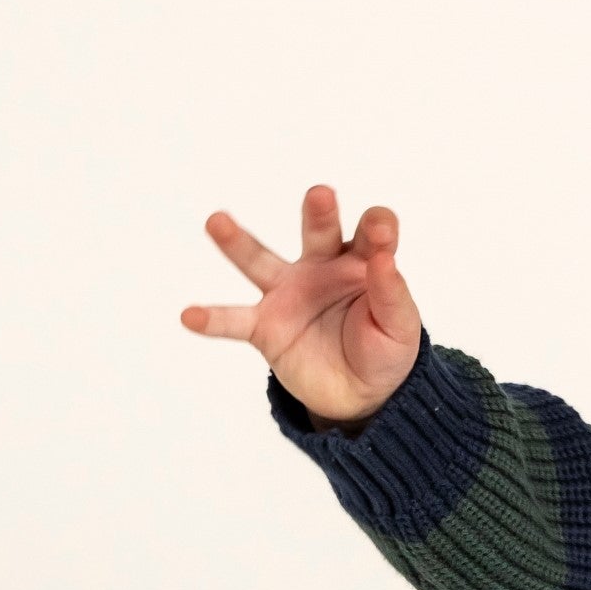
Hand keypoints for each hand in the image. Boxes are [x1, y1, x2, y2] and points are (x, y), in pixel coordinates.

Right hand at [180, 184, 422, 424]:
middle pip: (318, 232)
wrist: (362, 395)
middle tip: (320, 194)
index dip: (377, 228)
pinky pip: (234, 321)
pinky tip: (190, 316)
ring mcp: (289, 294)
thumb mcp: (400, 327)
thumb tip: (386, 258)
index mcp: (361, 263)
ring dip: (237, 242)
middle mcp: (321, 267)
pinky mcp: (266, 327)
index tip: (381, 233)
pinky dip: (212, 320)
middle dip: (319, 213)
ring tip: (216, 221)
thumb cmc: (384, 350)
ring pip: (259, 261)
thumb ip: (392, 294)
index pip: (371, 233)